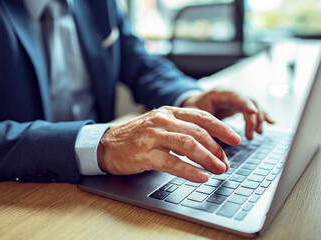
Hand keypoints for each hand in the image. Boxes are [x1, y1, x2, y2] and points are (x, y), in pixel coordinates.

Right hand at [97, 106, 240, 181]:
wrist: (107, 144)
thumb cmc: (135, 137)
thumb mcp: (159, 126)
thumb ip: (180, 131)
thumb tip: (206, 145)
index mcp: (169, 112)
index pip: (201, 116)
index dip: (221, 128)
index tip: (235, 139)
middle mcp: (162, 120)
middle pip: (198, 131)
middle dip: (217, 148)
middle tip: (226, 162)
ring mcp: (153, 135)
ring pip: (188, 144)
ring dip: (207, 158)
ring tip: (219, 169)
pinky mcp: (145, 152)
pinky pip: (171, 161)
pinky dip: (189, 170)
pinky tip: (200, 177)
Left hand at [182, 89, 273, 139]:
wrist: (194, 104)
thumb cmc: (194, 108)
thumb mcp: (195, 114)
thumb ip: (204, 123)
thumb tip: (213, 137)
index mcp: (219, 93)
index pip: (235, 96)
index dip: (245, 103)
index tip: (253, 113)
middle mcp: (231, 94)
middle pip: (248, 101)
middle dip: (253, 117)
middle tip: (252, 134)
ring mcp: (237, 99)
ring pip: (254, 105)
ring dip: (258, 119)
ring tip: (258, 133)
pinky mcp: (240, 106)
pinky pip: (254, 109)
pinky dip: (262, 116)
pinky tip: (271, 123)